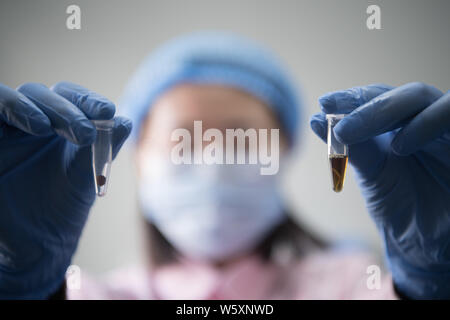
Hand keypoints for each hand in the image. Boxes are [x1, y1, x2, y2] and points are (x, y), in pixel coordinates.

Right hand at [0, 82, 131, 298]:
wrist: (35, 244)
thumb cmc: (63, 208)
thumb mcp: (86, 176)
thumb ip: (103, 148)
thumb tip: (126, 121)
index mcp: (58, 125)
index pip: (69, 97)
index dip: (86, 99)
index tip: (106, 112)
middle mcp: (29, 122)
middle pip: (40, 94)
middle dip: (64, 109)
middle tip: (84, 132)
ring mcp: (4, 132)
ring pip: (8, 98)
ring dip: (29, 107)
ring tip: (45, 128)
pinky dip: (6, 112)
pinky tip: (30, 128)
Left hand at [310, 82, 449, 298]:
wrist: (425, 246)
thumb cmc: (400, 207)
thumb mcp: (372, 174)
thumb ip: (352, 146)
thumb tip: (316, 119)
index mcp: (402, 126)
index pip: (379, 97)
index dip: (353, 97)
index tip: (324, 104)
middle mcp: (426, 122)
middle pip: (402, 94)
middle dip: (366, 105)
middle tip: (336, 122)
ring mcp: (447, 132)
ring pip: (424, 98)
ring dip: (386, 111)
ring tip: (356, 134)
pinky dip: (424, 125)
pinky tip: (399, 147)